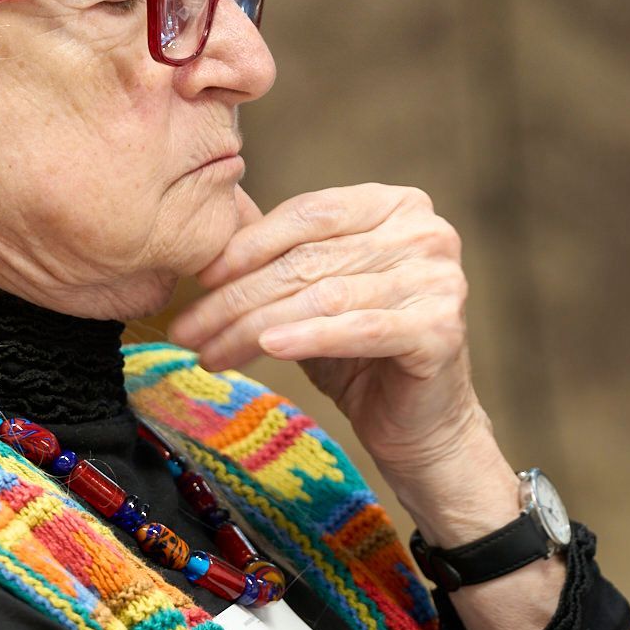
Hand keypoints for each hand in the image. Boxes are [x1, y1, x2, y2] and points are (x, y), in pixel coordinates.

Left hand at [168, 184, 485, 477]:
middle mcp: (426, 232)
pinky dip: (308, 337)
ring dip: (255, 325)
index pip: (310, 213)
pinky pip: (359, 329)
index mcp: (396, 205)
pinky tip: (266, 348)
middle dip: (239, 297)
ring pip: (325, 296)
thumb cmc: (361, 353)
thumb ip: (278, 257)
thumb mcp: (314, 293)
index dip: (248, 244)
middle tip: (188, 329)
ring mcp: (439, 278)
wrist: (420, 424)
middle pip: (311, 258)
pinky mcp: (441, 328)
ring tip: (210, 351)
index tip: (199, 278)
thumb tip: (206, 230)